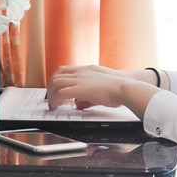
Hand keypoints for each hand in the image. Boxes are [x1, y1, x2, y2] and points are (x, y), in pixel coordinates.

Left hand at [46, 64, 162, 119]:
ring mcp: (81, 79)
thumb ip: (87, 97)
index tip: (53, 89)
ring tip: (52, 105)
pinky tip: (56, 107)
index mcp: (87, 69)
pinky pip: (61, 94)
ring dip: (51, 95)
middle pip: (57, 75)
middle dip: (50, 88)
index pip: (64, 69)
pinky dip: (55, 100)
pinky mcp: (81, 88)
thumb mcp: (100, 90)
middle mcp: (82, 72)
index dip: (56, 79)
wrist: (126, 86)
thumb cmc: (119, 88)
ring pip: (56, 83)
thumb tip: (78, 104)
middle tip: (50, 98)